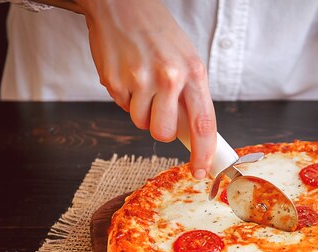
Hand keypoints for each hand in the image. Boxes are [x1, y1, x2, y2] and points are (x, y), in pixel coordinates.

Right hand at [75, 0, 215, 178]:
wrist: (122, 4)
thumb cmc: (159, 34)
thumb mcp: (187, 60)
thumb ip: (191, 97)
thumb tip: (194, 137)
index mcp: (193, 72)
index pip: (203, 124)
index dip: (203, 153)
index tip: (201, 170)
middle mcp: (169, 77)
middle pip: (165, 133)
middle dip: (162, 129)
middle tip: (159, 108)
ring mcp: (139, 79)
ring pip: (142, 124)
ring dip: (142, 111)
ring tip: (143, 82)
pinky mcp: (114, 81)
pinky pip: (123, 108)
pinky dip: (126, 98)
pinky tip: (129, 74)